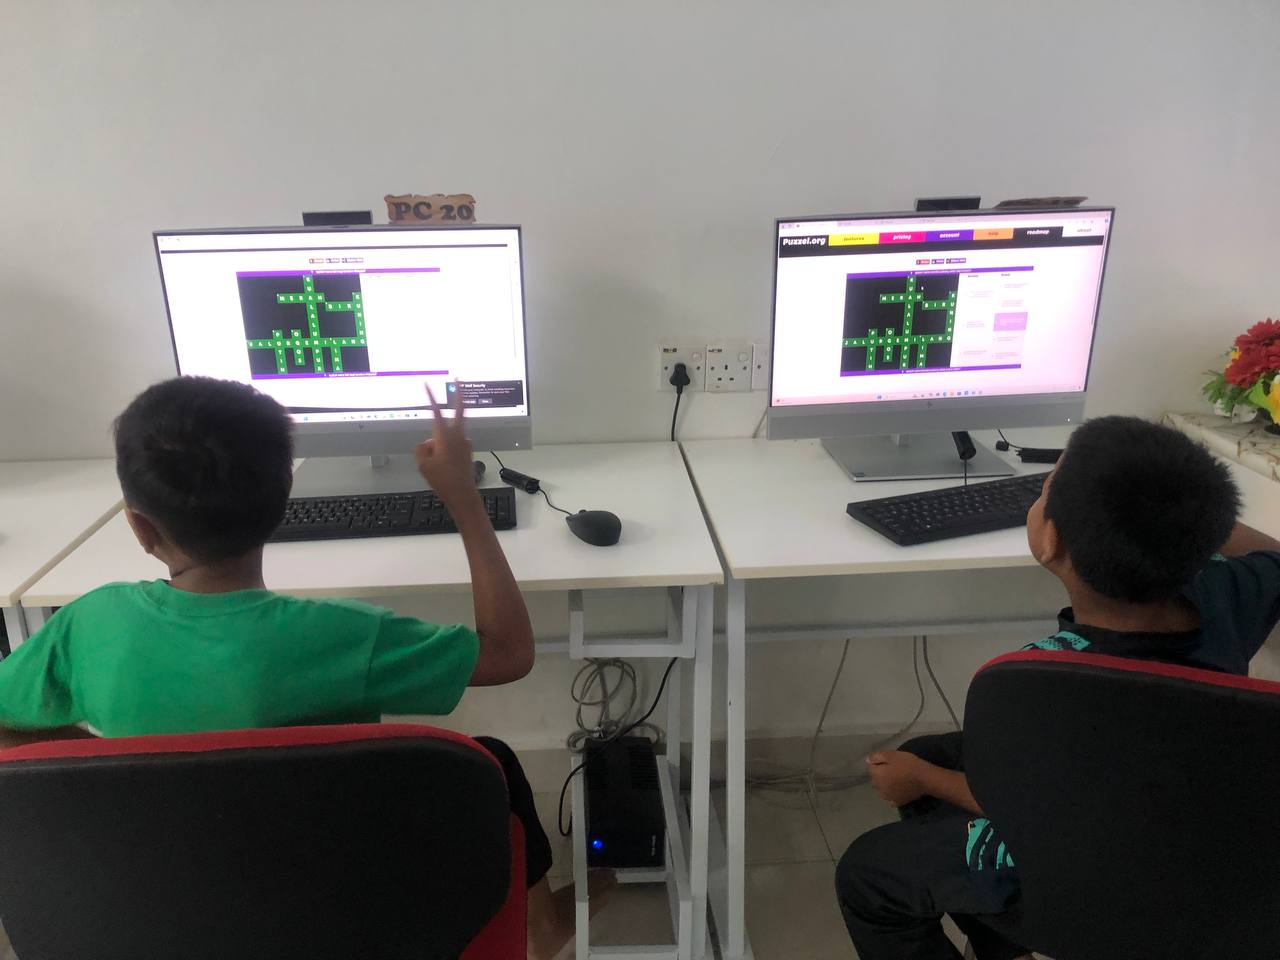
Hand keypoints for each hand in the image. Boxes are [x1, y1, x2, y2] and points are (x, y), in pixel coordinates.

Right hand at [414, 383, 477, 506]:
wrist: (462, 494)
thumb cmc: (443, 480)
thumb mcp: (422, 464)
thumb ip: (422, 448)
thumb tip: (428, 443)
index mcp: (445, 436)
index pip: (436, 411)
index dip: (430, 396)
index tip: (427, 384)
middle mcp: (458, 436)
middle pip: (459, 409)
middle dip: (458, 393)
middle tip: (458, 379)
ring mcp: (465, 443)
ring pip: (450, 433)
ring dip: (442, 438)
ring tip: (436, 464)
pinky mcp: (467, 450)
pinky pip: (453, 444)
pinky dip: (446, 448)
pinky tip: (442, 464)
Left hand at [865, 750, 927, 806]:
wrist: (925, 779)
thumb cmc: (908, 764)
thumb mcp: (892, 755)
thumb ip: (877, 757)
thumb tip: (868, 760)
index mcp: (877, 775)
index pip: (870, 768)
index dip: (877, 763)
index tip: (887, 760)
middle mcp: (879, 788)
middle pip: (875, 779)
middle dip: (880, 774)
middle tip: (892, 768)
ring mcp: (888, 797)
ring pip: (881, 789)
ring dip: (885, 785)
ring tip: (895, 779)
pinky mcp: (897, 802)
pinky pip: (890, 798)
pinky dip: (892, 794)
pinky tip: (898, 789)